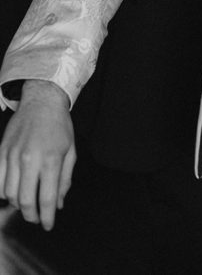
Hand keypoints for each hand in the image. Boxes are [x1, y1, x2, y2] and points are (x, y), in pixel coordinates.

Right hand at [0, 80, 75, 230]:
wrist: (41, 102)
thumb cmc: (59, 126)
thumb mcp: (70, 151)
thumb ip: (65, 179)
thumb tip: (59, 204)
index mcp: (51, 158)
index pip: (48, 198)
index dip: (48, 217)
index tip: (48, 225)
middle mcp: (30, 158)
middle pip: (26, 201)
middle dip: (32, 215)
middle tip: (37, 218)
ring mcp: (13, 155)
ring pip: (10, 194)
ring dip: (18, 204)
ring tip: (27, 203)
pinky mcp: (2, 152)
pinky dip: (4, 192)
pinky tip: (13, 192)